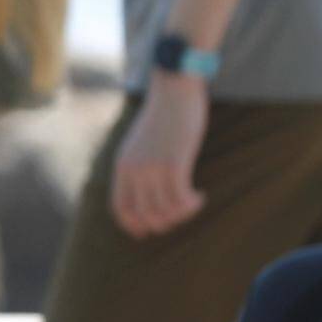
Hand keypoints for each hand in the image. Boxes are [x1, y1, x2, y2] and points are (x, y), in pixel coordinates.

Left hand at [110, 79, 209, 238]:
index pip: (120, 208)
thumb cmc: (163, 116)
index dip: (133, 225)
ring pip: (165, 210)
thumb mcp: (141, 143)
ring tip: (193, 204)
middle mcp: (134, 170)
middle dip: (163, 223)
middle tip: (180, 215)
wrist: (174, 89)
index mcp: (122, 166)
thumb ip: (139, 166)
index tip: (147, 233)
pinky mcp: (174, 162)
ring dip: (182, 214)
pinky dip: (192, 204)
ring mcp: (153, 167)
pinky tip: (200, 196)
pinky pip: (181, 198)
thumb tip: (147, 191)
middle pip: (145, 214)